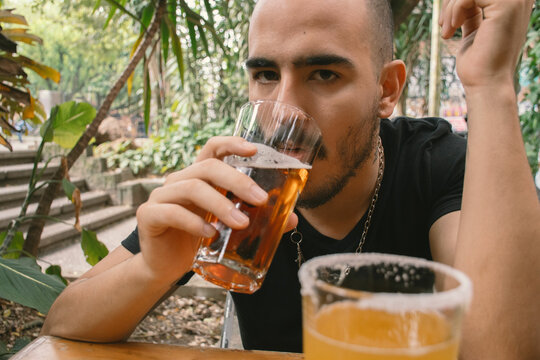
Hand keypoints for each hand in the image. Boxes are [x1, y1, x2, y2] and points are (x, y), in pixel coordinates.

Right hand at [135, 136, 297, 283]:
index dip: (231, 143)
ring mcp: (162, 196)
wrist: (164, 268)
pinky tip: (211, 235)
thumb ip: (257, 219)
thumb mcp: (228, 227)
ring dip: (221, 204)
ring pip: (192, 188)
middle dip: (237, 181)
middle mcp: (179, 180)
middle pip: (208, 167)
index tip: (253, 149)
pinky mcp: (149, 215)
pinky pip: (172, 212)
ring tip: (243, 224)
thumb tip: (292, 219)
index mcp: (199, 177)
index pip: (212, 149)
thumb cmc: (199, 241)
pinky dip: (194, 223)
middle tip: (260, 200)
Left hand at [439, 0, 532, 88]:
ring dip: (450, 7)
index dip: (458, 1)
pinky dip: (454, 10)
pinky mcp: (506, 5)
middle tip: (443, 24)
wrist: (485, 82)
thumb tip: (458, 0)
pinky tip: (451, 29)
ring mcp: (515, 0)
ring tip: (446, 29)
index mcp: (513, 3)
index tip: (447, 21)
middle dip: (452, 2)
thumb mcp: (475, 28)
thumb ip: (472, 11)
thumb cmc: (479, 62)